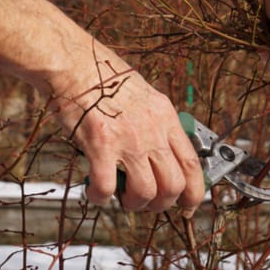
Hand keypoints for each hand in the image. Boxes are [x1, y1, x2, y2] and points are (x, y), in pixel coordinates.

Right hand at [49, 46, 205, 216]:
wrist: (75, 64)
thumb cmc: (104, 79)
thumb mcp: (145, 97)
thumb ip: (157, 125)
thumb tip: (163, 153)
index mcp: (165, 118)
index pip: (193, 164)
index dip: (194, 192)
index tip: (188, 205)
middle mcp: (152, 130)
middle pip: (173, 184)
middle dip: (161, 203)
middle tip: (146, 201)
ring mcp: (128, 139)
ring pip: (145, 192)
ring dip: (134, 203)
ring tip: (121, 196)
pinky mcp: (100, 145)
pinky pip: (107, 187)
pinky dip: (102, 197)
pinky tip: (96, 191)